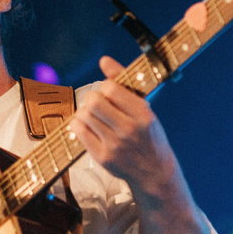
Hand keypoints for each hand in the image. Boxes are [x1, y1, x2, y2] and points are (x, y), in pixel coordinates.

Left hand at [69, 55, 179, 194]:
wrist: (154, 173)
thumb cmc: (148, 135)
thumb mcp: (144, 107)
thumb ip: (123, 83)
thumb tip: (104, 60)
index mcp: (143, 114)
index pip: (110, 88)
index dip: (105, 88)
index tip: (110, 95)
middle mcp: (129, 130)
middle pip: (93, 101)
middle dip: (92, 99)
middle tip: (99, 105)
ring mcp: (115, 146)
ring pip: (83, 115)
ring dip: (85, 112)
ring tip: (94, 117)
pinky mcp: (102, 158)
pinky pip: (79, 132)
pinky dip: (79, 125)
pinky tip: (89, 127)